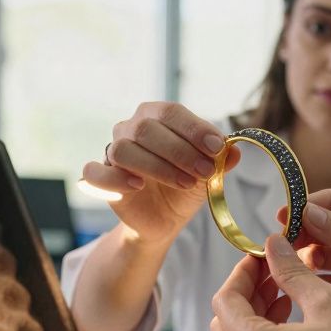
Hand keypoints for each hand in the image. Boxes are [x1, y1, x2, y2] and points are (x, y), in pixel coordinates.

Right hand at [80, 102, 238, 242]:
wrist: (165, 218)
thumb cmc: (185, 184)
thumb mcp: (209, 172)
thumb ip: (221, 159)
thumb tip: (234, 151)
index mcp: (156, 116)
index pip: (170, 112)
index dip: (194, 128)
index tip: (216, 148)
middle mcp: (131, 128)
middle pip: (147, 128)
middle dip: (181, 151)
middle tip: (206, 171)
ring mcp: (112, 151)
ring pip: (124, 149)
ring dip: (157, 166)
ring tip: (185, 183)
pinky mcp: (101, 178)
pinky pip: (95, 172)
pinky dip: (116, 178)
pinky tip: (138, 186)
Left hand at [210, 235, 330, 330]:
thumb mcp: (329, 301)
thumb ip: (291, 271)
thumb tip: (271, 244)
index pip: (225, 301)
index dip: (242, 272)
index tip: (264, 255)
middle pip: (226, 326)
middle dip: (247, 294)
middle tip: (276, 271)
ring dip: (256, 318)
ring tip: (289, 295)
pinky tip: (299, 326)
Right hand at [284, 189, 330, 330]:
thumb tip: (307, 212)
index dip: (306, 208)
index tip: (283, 218)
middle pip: (320, 228)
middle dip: (300, 235)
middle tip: (278, 245)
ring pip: (318, 255)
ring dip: (302, 259)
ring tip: (286, 266)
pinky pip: (323, 282)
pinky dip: (309, 282)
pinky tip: (296, 285)